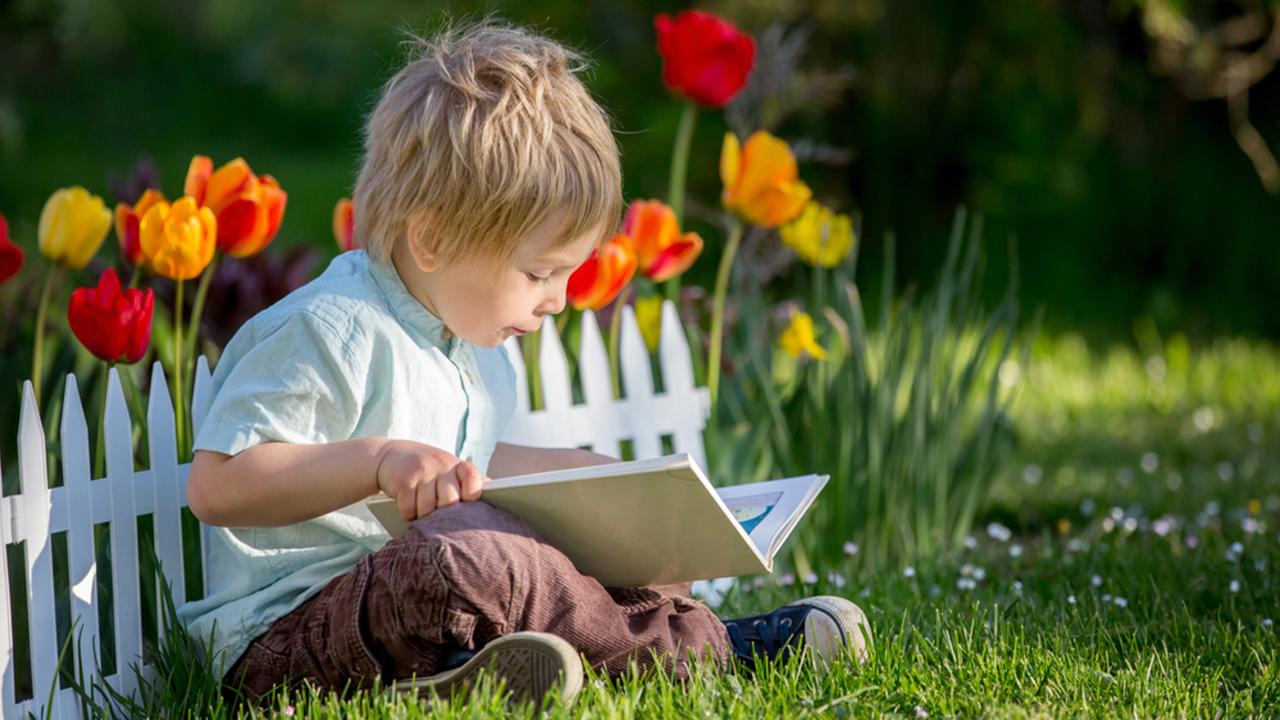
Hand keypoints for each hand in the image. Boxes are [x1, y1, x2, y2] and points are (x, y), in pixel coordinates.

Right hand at [374, 440, 488, 520]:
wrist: (394, 455)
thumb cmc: (432, 470)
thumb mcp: (453, 471)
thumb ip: (473, 483)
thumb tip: (498, 498)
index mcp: (459, 466)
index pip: (473, 481)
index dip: (472, 496)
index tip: (468, 505)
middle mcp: (443, 465)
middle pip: (449, 502)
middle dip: (444, 515)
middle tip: (440, 520)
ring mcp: (423, 471)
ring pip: (427, 508)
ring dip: (424, 517)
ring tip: (424, 515)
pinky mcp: (404, 480)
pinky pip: (409, 508)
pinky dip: (408, 514)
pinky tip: (410, 508)